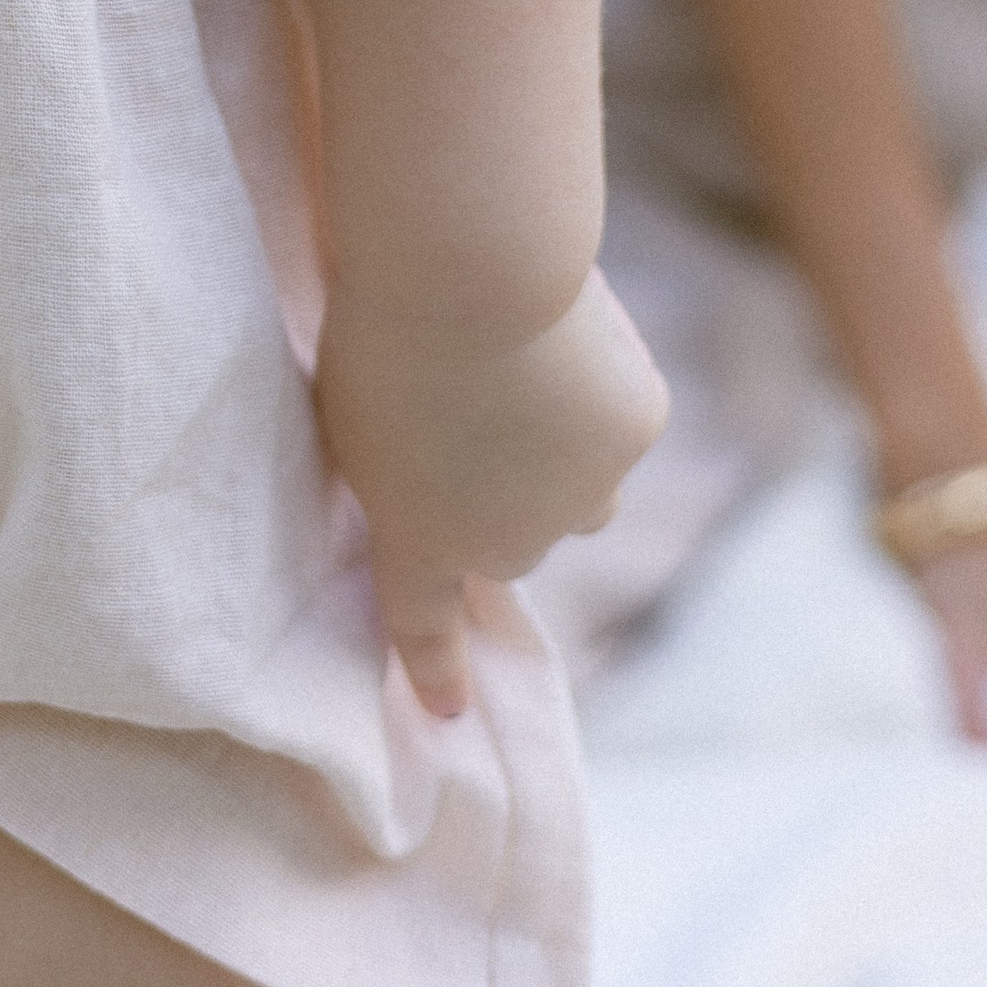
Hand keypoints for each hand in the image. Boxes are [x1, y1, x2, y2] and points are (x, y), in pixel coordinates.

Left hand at [316, 267, 667, 719]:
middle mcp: (510, 541)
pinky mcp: (636, 432)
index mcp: (418, 539)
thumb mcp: (350, 413)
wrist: (470, 274)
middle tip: (479, 413)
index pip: (423, 624)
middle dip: (506, 495)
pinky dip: (602, 376)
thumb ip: (399, 463)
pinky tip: (573, 325)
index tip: (448, 712)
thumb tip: (440, 465)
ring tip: (530, 370)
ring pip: (583, 486)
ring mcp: (584, 493)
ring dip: (564, 452)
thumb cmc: (378, 327)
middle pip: (515, 537)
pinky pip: (621, 412)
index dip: (436, 669)